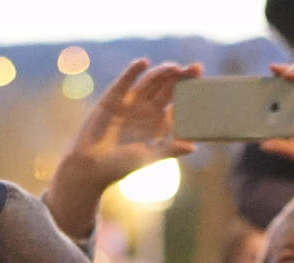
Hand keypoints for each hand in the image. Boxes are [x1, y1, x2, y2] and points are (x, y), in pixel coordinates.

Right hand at [44, 59, 200, 237]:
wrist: (91, 167)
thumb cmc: (121, 166)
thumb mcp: (149, 157)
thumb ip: (169, 149)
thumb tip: (193, 147)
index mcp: (159, 123)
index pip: (178, 102)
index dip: (190, 92)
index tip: (202, 84)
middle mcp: (147, 110)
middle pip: (168, 88)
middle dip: (181, 78)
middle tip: (195, 68)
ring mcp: (130, 102)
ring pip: (150, 82)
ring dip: (162, 73)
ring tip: (174, 66)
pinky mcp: (113, 98)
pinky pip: (125, 82)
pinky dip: (133, 71)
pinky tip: (143, 63)